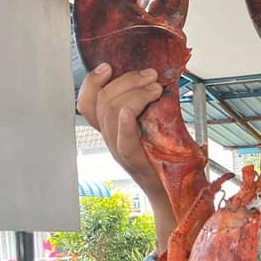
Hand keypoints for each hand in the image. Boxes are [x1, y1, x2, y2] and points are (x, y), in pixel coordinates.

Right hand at [76, 63, 164, 199]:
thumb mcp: (153, 128)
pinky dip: (125, 125)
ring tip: (155, 88)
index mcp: (111, 130)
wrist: (172, 194)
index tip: (107, 66)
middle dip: (127, 81)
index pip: (88, 104)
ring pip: (111, 115)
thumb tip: (158, 79)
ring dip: (134, 94)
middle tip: (151, 75)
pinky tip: (128, 114)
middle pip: (103, 102)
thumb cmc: (165, 159)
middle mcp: (111, 140)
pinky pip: (123, 143)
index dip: (91, 82)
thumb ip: (148, 108)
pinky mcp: (135, 163)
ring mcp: (120, 152)